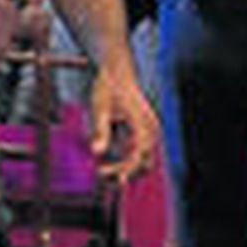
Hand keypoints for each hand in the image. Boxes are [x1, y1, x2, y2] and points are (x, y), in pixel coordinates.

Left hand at [86, 61, 160, 182]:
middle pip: (144, 162)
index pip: (138, 155)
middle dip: (125, 172)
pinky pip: (139, 152)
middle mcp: (150, 129)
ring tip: (103, 172)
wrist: (117, 70)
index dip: (126, 169)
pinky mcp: (144, 131)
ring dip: (126, 168)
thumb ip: (100, 131)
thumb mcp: (100, 107)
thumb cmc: (108, 86)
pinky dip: (126, 160)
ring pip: (143, 159)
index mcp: (142, 123)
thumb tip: (96, 152)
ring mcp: (149, 130)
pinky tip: (108, 161)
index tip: (109, 177)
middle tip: (101, 174)